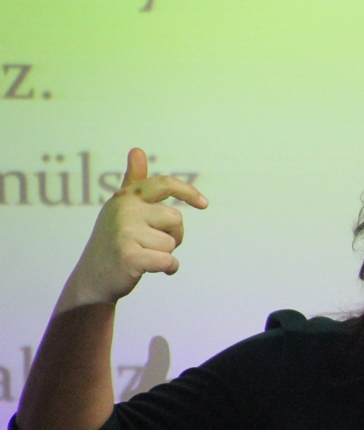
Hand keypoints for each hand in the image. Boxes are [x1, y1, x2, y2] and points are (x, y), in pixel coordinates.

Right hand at [56, 148, 207, 312]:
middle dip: (173, 236)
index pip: (164, 184)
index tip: (204, 204)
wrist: (93, 279)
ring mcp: (125, 232)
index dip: (187, 192)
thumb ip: (133, 181)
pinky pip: (169, 261)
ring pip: (172, 242)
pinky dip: (168, 269)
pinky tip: (151, 270)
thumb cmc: (114, 241)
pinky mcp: (130, 256)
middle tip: (150, 245)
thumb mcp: (122, 209)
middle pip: (176, 219)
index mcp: (126, 197)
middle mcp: (124, 210)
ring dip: (165, 254)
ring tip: (143, 256)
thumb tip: (137, 149)